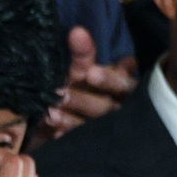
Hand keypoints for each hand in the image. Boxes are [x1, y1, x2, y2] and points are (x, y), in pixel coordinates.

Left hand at [32, 27, 137, 146]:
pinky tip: (55, 134)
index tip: (90, 73)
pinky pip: (81, 142)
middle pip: (105, 107)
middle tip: (61, 95)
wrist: (79, 112)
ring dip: (70, 120)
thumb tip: (77, 33)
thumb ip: (82, 53)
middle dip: (82, 101)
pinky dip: (68, 137)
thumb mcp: (85, 68)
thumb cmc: (88, 85)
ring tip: (50, 113)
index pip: (122, 83)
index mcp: (126, 88)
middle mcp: (121, 109)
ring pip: (92, 126)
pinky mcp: (94, 143)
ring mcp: (108, 129)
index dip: (109, 79)